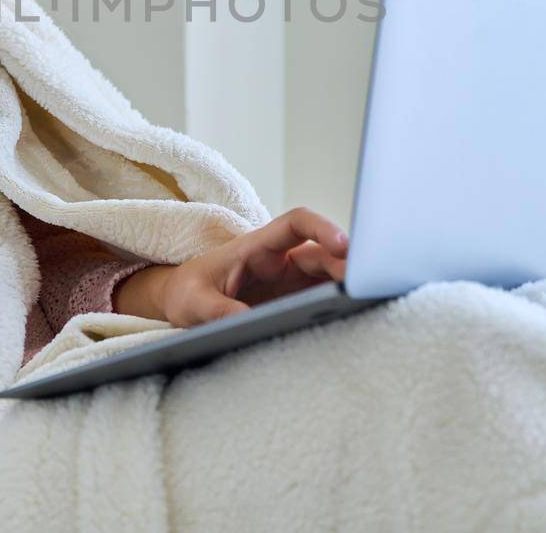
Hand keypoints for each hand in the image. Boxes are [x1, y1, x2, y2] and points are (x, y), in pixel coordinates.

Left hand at [153, 206, 348, 327]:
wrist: (179, 302)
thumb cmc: (186, 292)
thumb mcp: (194, 301)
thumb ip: (218, 310)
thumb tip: (247, 322)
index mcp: (256, 247)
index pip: (296, 224)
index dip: (322, 228)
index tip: (341, 244)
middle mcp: (278, 260)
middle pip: (321, 252)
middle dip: (344, 262)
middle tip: (363, 282)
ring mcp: (288, 281)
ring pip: (327, 274)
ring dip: (346, 283)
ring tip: (365, 298)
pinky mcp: (291, 301)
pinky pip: (321, 296)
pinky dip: (337, 301)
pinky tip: (350, 314)